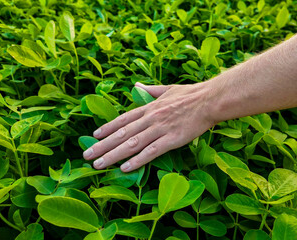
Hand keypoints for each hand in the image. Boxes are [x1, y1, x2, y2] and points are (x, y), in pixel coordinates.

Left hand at [82, 82, 215, 171]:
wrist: (210, 100)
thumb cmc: (191, 95)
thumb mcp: (167, 89)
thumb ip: (150, 90)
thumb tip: (137, 86)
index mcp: (149, 107)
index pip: (123, 119)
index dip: (107, 128)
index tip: (94, 136)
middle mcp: (150, 118)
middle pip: (122, 134)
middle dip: (102, 145)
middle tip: (87, 155)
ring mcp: (160, 129)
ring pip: (132, 144)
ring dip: (113, 155)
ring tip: (98, 164)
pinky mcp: (171, 139)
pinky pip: (151, 152)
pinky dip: (137, 160)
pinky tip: (125, 168)